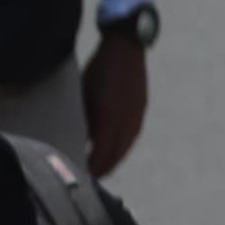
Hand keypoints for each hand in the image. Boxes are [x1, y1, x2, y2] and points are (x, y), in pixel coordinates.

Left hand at [83, 33, 150, 177]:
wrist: (126, 48)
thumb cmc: (99, 69)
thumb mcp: (85, 95)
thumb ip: (86, 120)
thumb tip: (83, 141)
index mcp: (110, 119)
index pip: (102, 154)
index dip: (93, 167)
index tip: (85, 176)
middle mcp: (127, 122)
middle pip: (116, 156)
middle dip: (104, 168)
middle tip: (93, 176)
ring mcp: (136, 117)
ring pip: (125, 147)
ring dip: (114, 159)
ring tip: (103, 166)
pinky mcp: (141, 111)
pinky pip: (132, 136)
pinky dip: (122, 146)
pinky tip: (115, 148)